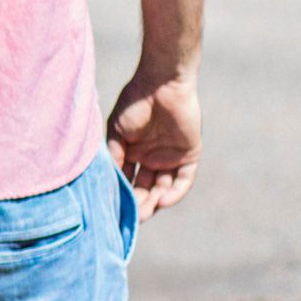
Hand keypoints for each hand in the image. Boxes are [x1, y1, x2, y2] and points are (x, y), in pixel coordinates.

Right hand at [106, 70, 201, 220]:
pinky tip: (163, 201)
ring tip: (144, 213)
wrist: (161, 83)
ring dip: (155, 202)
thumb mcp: (116, 133)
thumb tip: (111, 184)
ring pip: (163, 187)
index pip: (128, 180)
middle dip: (138, 203)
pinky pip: (183, 179)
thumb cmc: (134, 104)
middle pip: (145, 188)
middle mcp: (151, 157)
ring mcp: (170, 157)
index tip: (114, 210)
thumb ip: (115, 157)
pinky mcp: (189, 154)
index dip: (122, 195)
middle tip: (131, 217)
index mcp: (132, 152)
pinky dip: (175, 192)